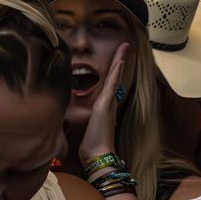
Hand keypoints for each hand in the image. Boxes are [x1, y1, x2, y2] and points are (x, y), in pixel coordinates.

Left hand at [74, 44, 127, 160]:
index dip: (114, 70)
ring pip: (115, 76)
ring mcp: (108, 102)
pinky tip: (119, 61)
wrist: (98, 154)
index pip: (110, 83)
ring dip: (119, 60)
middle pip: (116, 75)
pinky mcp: (105, 104)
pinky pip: (112, 85)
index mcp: (104, 105)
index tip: (118, 59)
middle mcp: (109, 101)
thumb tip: (75, 121)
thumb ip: (85, 121)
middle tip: (125, 45)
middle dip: (120, 59)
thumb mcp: (86, 128)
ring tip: (124, 46)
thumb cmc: (92, 145)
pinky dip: (116, 72)